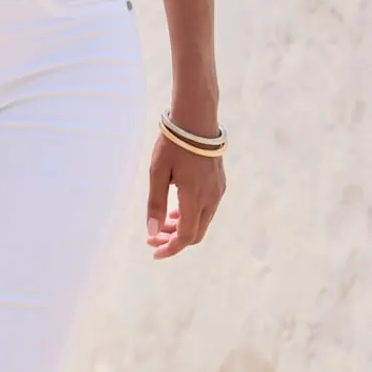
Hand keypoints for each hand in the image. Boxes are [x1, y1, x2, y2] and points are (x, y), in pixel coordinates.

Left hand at [146, 132, 225, 259]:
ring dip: (182, 227)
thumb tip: (152, 232)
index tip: (154, 251)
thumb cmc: (173, 144)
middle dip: (173, 240)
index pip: (185, 236)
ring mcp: (217, 191)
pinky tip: (176, 210)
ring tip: (161, 223)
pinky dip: (191, 216)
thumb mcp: (157, 173)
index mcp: (194, 197)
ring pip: (202, 222)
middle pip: (195, 234)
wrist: (197, 120)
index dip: (170, 248)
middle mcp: (210, 198)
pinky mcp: (219, 184)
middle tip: (152, 238)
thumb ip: (155, 203)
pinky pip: (206, 209)